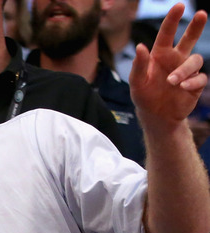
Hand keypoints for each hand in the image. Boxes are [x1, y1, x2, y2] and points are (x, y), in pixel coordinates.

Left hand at [129, 4, 207, 126]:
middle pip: (189, 39)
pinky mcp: (195, 84)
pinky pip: (200, 78)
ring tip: (172, 81)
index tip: (179, 6)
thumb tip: (140, 46)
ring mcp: (187, 71)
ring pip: (195, 60)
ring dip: (184, 70)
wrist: (156, 116)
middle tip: (201, 14)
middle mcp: (176, 59)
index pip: (167, 34)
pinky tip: (182, 86)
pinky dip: (192, 81)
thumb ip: (138, 65)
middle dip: (196, 26)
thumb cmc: (144, 96)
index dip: (172, 19)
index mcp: (160, 55)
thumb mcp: (136, 82)